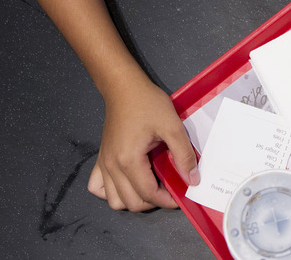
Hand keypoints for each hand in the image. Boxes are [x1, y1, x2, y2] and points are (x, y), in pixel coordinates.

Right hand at [87, 75, 199, 210]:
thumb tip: (192, 179)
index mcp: (129, 160)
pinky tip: (127, 181)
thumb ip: (183, 154)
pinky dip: (112, 191)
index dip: (168, 200)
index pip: (148, 194)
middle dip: (153, 202)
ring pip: (114, 200)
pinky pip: (98, 187)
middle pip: (131, 203)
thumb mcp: (172, 126)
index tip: (181, 194)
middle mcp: (112, 167)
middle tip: (169, 189)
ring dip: (133, 199)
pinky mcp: (100, 159)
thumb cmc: (147, 103)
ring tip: (150, 186)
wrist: (123, 88)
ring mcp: (103, 164)